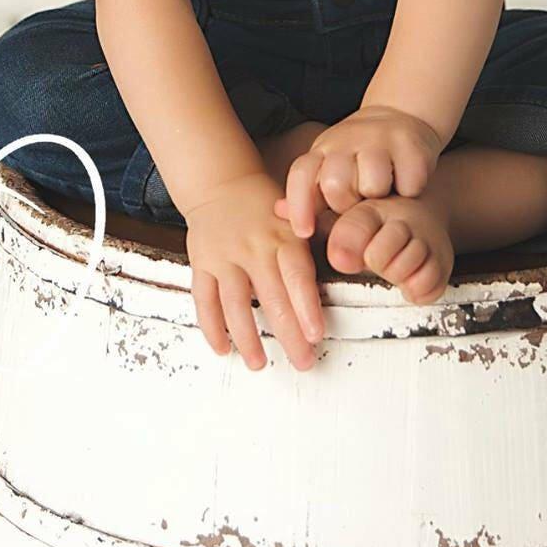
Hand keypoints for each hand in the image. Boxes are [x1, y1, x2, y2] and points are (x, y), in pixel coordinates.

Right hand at [184, 170, 324, 372]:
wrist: (220, 182)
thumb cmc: (266, 205)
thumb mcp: (294, 212)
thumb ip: (311, 240)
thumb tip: (344, 260)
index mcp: (282, 236)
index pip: (296, 276)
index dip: (306, 307)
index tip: (315, 335)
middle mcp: (253, 247)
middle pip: (271, 297)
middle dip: (287, 334)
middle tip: (302, 362)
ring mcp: (224, 257)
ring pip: (235, 303)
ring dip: (247, 337)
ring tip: (259, 364)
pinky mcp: (201, 263)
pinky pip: (204, 299)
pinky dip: (212, 326)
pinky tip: (223, 348)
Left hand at [273, 105, 444, 239]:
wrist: (400, 116)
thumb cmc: (360, 159)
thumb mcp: (330, 171)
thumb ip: (310, 196)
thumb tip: (277, 212)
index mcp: (322, 149)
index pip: (302, 174)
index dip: (299, 206)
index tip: (304, 232)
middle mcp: (346, 138)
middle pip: (336, 185)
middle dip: (347, 203)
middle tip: (359, 200)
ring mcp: (379, 137)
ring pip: (373, 184)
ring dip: (381, 195)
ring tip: (384, 190)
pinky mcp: (410, 143)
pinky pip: (408, 183)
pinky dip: (409, 189)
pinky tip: (406, 182)